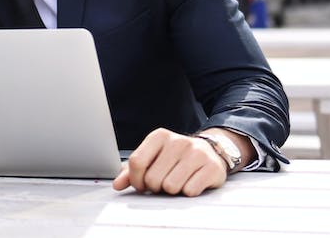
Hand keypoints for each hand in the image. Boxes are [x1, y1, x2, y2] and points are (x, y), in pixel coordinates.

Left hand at [112, 128, 228, 196]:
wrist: (210, 153)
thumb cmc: (176, 159)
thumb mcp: (153, 158)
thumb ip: (132, 171)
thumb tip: (117, 185)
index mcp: (159, 136)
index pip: (137, 162)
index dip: (136, 180)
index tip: (142, 184)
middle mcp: (178, 141)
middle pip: (153, 178)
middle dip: (156, 187)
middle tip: (164, 182)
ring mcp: (196, 153)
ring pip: (171, 187)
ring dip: (173, 191)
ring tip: (178, 181)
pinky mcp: (211, 167)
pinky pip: (190, 191)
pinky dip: (189, 192)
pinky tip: (192, 182)